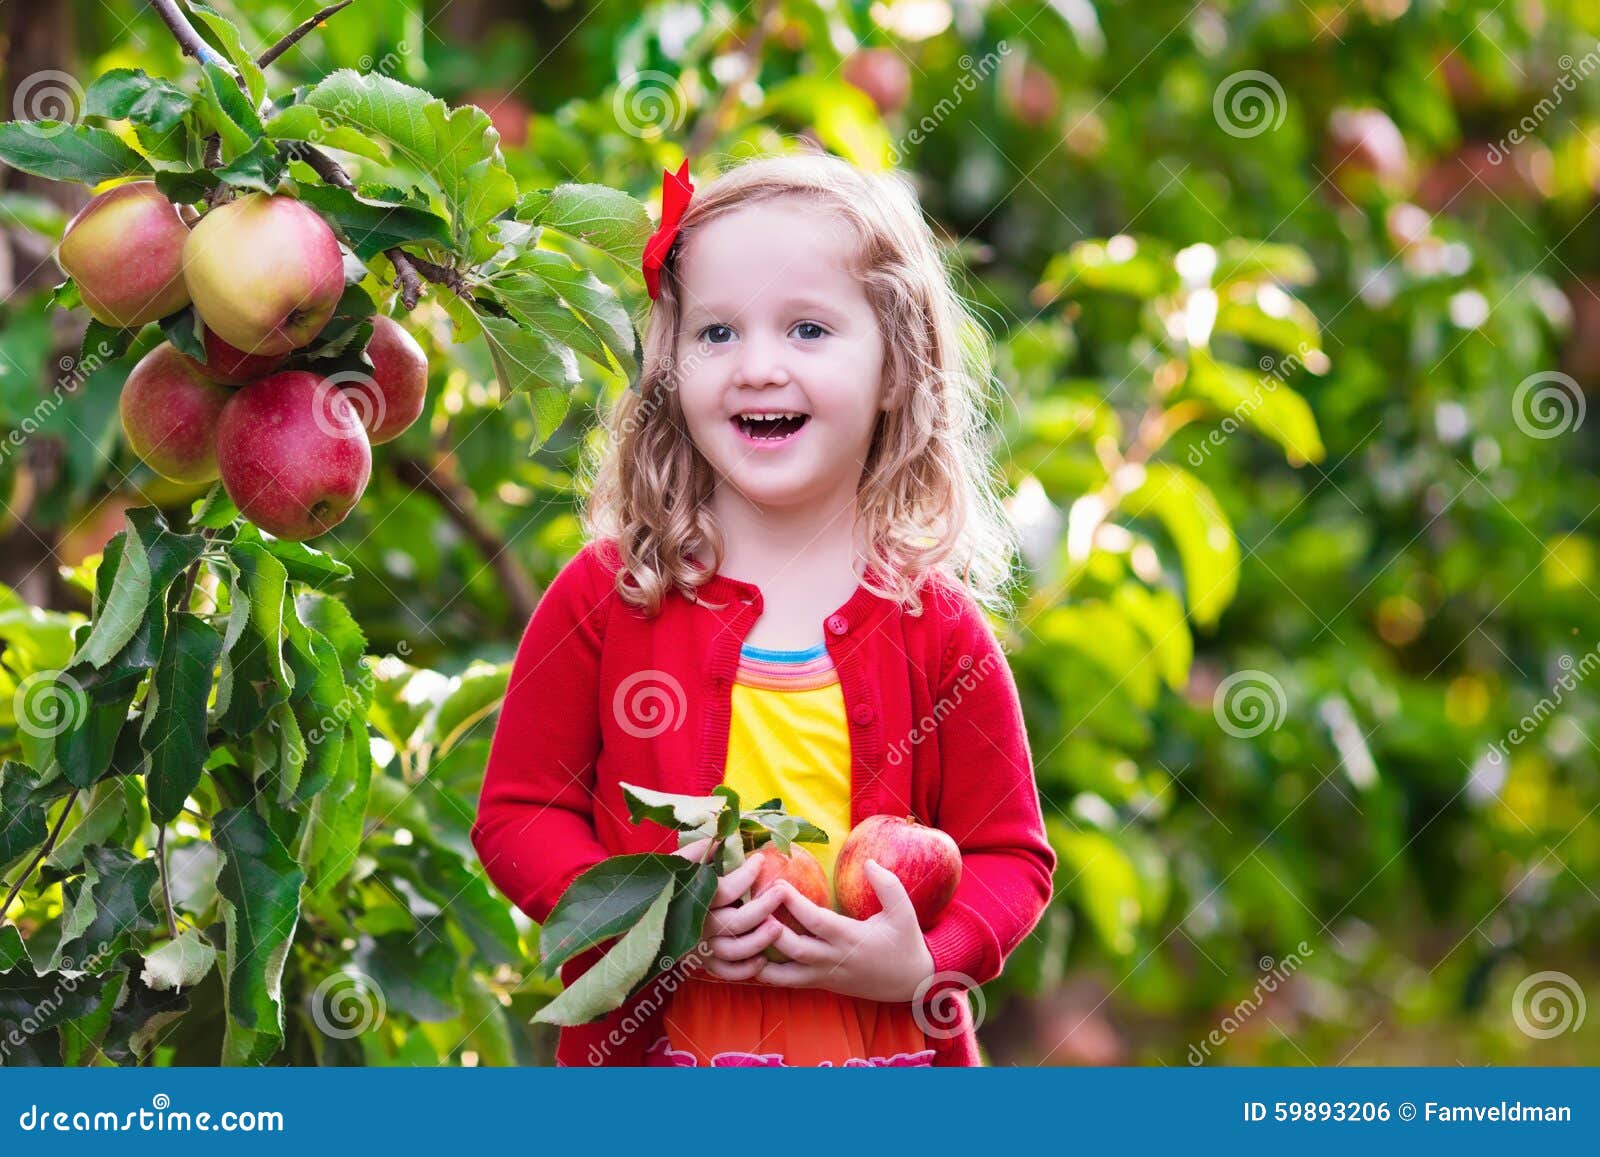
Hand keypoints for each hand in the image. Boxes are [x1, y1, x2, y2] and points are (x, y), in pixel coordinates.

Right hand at [673, 838, 785, 981]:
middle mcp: (698, 926)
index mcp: (693, 899)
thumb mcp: (675, 864)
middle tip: (781, 892)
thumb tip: (722, 837)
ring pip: (734, 951)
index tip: (759, 859)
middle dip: (763, 908)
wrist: (637, 919)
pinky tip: (763, 957)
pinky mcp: (703, 963)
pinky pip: (727, 972)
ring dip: (759, 941)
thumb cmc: (660, 886)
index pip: (727, 889)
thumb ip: (698, 851)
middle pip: (736, 922)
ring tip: (778, 927)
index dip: (747, 873)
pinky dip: (746, 969)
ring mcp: (701, 947)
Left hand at [758, 859, 935, 1002]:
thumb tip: (869, 862)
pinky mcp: (821, 984)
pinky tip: (752, 954)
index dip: (793, 903)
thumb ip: (888, 885)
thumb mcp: (904, 911)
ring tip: (745, 934)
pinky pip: (789, 982)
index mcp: (850, 938)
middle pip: (792, 948)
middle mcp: (833, 959)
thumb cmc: (905, 941)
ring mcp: (824, 975)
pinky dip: (769, 972)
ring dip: (762, 955)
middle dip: (769, 928)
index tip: (777, 884)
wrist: (912, 982)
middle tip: (752, 906)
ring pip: (784, 973)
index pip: (815, 921)